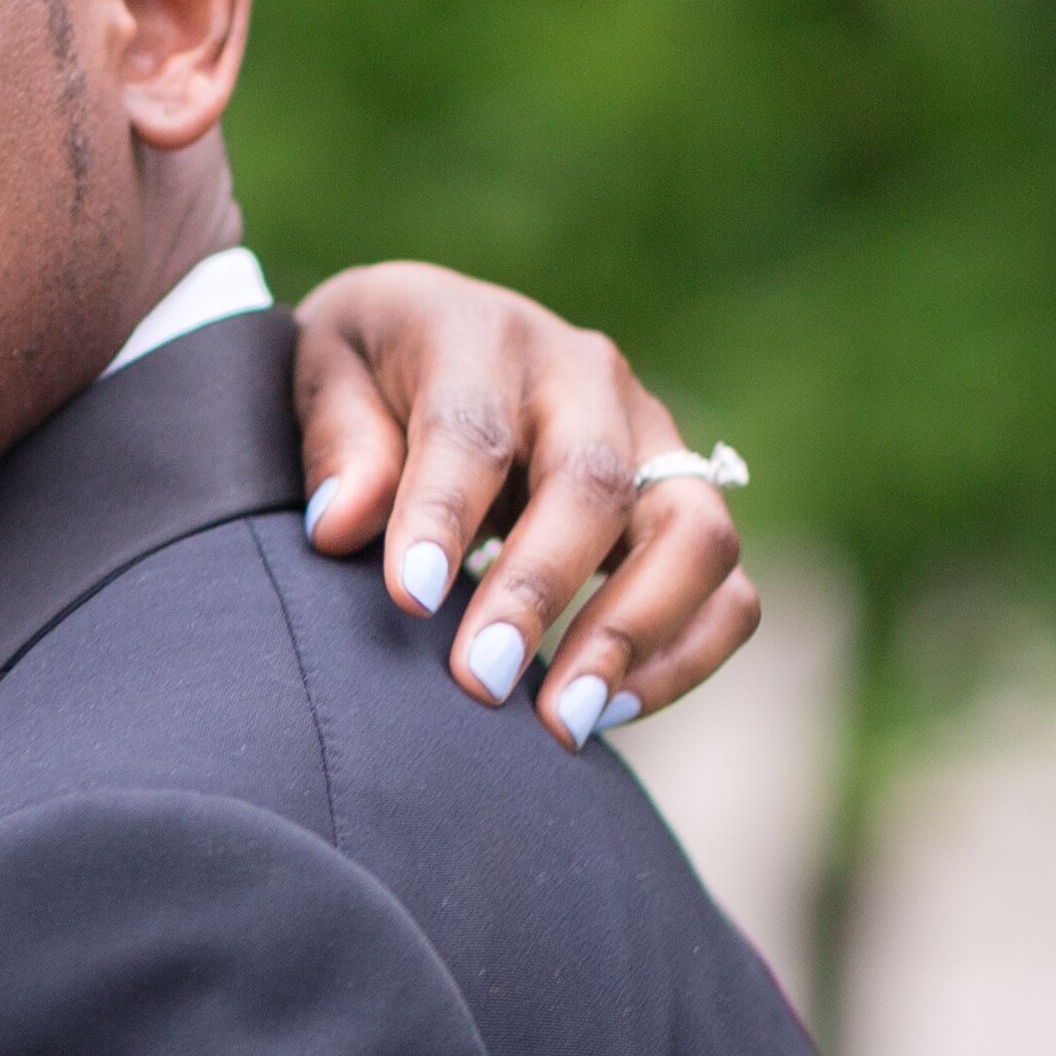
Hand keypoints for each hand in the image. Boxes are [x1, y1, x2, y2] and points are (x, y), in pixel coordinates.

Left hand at [289, 262, 763, 751]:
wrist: (440, 342)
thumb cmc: (375, 373)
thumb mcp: (325, 374)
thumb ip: (339, 443)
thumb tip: (342, 525)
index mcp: (482, 335)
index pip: (471, 426)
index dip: (442, 515)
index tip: (410, 600)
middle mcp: (587, 378)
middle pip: (594, 482)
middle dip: (539, 590)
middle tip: (481, 681)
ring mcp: (654, 442)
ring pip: (695, 534)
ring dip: (636, 635)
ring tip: (563, 720)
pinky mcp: (688, 506)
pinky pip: (729, 591)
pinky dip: (684, 658)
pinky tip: (607, 710)